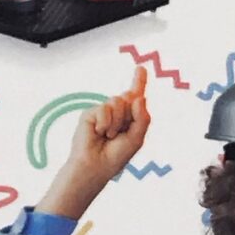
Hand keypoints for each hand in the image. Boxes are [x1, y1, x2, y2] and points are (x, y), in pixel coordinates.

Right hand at [37, 65, 151, 218]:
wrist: (95, 166)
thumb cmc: (116, 156)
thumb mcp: (137, 137)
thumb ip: (143, 117)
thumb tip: (139, 97)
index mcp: (129, 118)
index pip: (135, 97)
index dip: (139, 82)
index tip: (141, 68)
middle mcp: (117, 112)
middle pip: (129, 97)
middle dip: (128, 113)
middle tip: (120, 132)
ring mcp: (103, 112)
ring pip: (117, 101)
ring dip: (117, 122)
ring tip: (109, 136)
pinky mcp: (91, 113)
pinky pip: (104, 109)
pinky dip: (105, 123)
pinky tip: (99, 133)